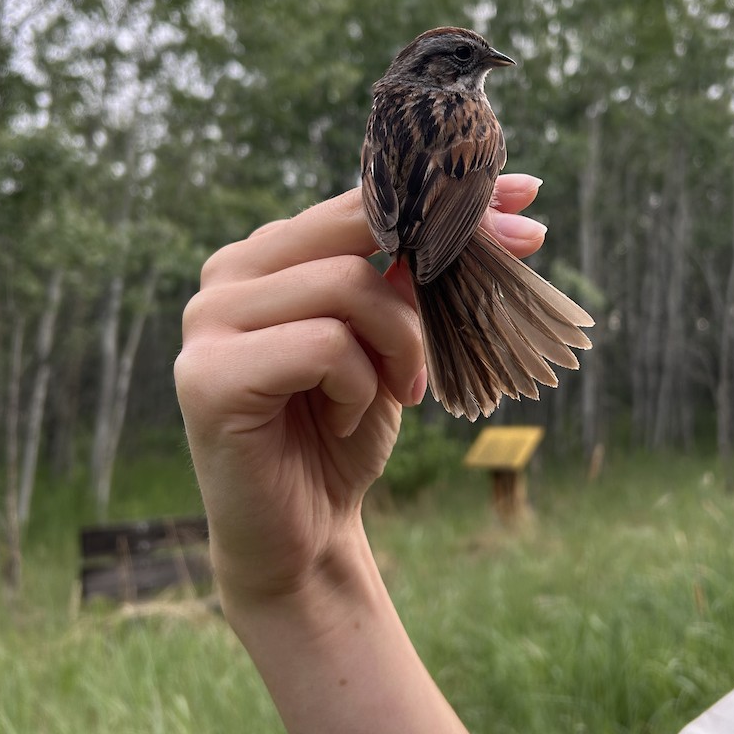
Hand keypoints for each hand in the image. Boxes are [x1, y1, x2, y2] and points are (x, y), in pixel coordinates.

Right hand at [174, 177, 547, 609]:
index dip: (442, 198)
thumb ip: (418, 275)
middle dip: (432, 276)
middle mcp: (225, 275)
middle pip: (353, 230)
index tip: (526, 197)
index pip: (358, 198)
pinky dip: (360, 389)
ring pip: (346, 288)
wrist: (303, 535)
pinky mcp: (208, 379)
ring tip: (393, 393)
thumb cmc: (345, 432)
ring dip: (397, 347)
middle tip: (452, 334)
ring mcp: (207, 324)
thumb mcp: (392, 341)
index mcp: (264, 255)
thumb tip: (515, 216)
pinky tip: (345, 424)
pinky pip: (325, 348)